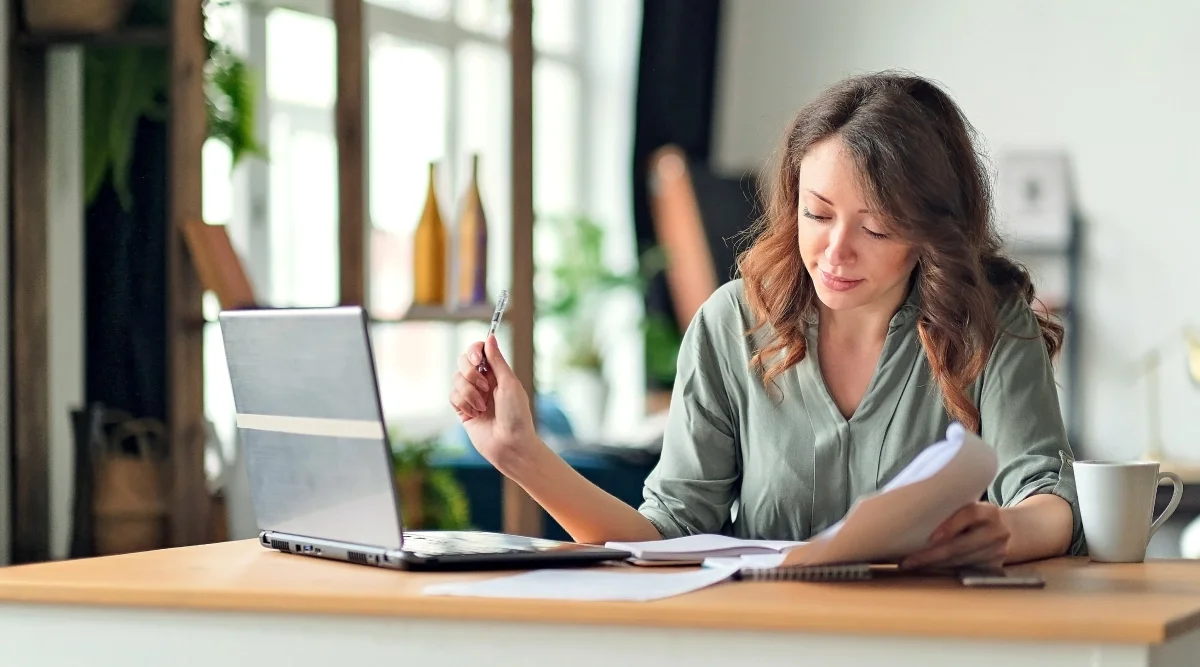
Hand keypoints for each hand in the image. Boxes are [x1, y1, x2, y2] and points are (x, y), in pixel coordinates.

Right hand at [449, 335, 537, 474]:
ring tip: (483, 406)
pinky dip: (464, 403)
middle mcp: (483, 382)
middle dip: (470, 372)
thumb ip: (496, 360)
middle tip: (484, 386)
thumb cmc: (517, 415)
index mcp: (496, 372)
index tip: (477, 359)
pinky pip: (453, 396)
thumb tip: (490, 336)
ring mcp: (472, 395)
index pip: (478, 351)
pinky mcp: (463, 410)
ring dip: (469, 392)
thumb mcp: (509, 383)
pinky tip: (476, 414)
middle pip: (463, 361)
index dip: (474, 351)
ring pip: (456, 379)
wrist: (510, 444)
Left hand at [901, 502, 1010, 570]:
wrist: (1003, 530)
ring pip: (960, 561)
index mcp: (989, 511)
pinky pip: (965, 570)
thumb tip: (911, 512)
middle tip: (908, 560)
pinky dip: (944, 569)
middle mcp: (998, 531)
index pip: (970, 515)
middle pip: (961, 545)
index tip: (930, 538)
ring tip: (912, 564)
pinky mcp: (994, 567)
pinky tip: (929, 568)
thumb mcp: (967, 507)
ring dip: (934, 564)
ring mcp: (998, 552)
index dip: (950, 526)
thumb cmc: (973, 516)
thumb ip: (950, 509)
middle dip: (931, 554)